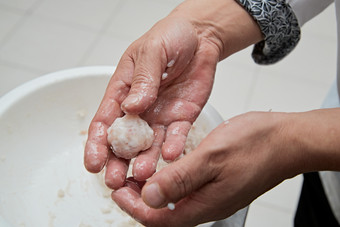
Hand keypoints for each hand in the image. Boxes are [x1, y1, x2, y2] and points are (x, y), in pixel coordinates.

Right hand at [84, 0, 262, 188]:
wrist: (200, 37)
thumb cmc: (169, 37)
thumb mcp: (151, 52)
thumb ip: (142, 80)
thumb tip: (131, 107)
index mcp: (123, 91)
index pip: (105, 120)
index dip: (97, 143)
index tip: (93, 164)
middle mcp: (139, 109)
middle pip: (124, 141)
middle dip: (118, 162)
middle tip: (115, 181)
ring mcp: (160, 116)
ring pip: (149, 145)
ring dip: (145, 161)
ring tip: (144, 176)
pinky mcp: (182, 118)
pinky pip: (176, 137)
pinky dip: (172, 147)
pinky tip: (169, 156)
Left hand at [112, 109, 339, 225]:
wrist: (288, 140)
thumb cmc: (256, 145)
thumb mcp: (212, 158)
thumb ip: (180, 179)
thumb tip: (149, 196)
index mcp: (204, 204)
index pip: (159, 218)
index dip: (134, 207)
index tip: (116, 191)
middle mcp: (207, 204)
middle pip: (164, 212)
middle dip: (139, 199)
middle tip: (122, 181)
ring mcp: (213, 194)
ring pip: (174, 199)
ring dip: (153, 188)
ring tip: (137, 173)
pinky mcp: (218, 182)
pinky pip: (187, 188)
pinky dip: (169, 179)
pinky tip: (165, 165)